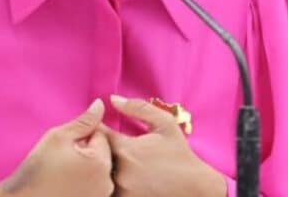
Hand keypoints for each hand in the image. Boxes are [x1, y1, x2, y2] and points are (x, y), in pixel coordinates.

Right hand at [0, 99, 113, 196]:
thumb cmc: (37, 170)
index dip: (81, 138)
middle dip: (86, 153)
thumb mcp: (57, 138)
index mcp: (100, 163)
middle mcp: (107, 183)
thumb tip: (100, 104)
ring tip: (62, 174)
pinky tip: (64, 186)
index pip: (100, 136)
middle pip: (102, 155)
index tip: (64, 149)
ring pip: (98, 172)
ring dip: (85, 169)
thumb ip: (83, 122)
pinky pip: (93, 187)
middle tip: (62, 161)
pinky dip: (83, 184)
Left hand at [102, 95, 225, 196]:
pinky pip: (107, 190)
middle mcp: (120, 171)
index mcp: (126, 149)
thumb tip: (112, 99)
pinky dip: (108, 183)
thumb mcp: (164, 124)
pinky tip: (119, 176)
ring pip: (98, 175)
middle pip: (93, 157)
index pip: (97, 135)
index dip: (95, 130)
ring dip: (100, 167)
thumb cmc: (180, 155)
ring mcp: (121, 189)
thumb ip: (138, 108)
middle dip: (93, 149)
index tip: (99, 129)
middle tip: (97, 145)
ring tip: (108, 163)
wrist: (195, 189)